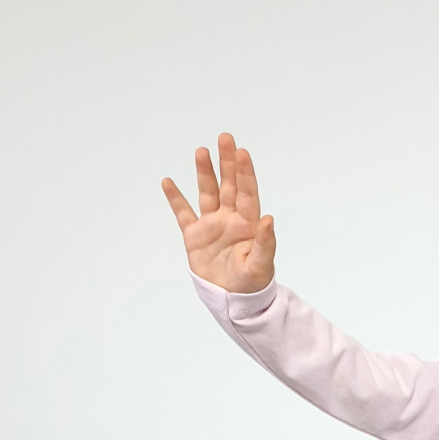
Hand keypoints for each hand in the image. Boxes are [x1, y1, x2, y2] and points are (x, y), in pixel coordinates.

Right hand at [161, 131, 275, 292]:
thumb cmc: (253, 284)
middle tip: (225, 138)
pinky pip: (183, 213)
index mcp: (248, 224)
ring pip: (207, 193)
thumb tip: (269, 219)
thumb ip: (265, 243)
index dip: (244, 173)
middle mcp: (230, 219)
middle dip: (226, 163)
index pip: (246, 193)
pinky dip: (175, 199)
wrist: (233, 301)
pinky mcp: (195, 236)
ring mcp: (212, 226)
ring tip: (202, 152)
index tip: (241, 152)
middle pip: (228, 185)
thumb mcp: (261, 265)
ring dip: (204, 173)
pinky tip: (168, 182)